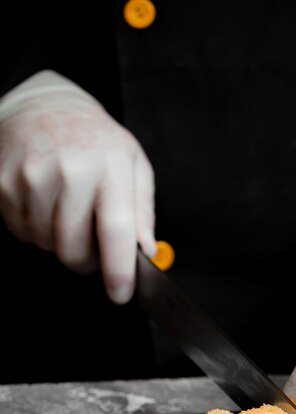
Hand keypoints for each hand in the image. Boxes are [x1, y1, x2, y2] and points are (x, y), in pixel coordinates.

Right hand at [0, 70, 156, 303]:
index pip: (117, 230)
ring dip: (59, 242)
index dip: (118, 271)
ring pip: (46, 245)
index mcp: (111, 168)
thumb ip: (143, 211)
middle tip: (93, 242)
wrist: (45, 104)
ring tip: (67, 210)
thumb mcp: (134, 165)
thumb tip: (147, 251)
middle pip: (75, 250)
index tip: (120, 293)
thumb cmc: (97, 140)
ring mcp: (32, 177)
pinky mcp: (4, 184)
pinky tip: (45, 202)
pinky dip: (35, 228)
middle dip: (87, 260)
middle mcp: (71, 171)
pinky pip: (21, 231)